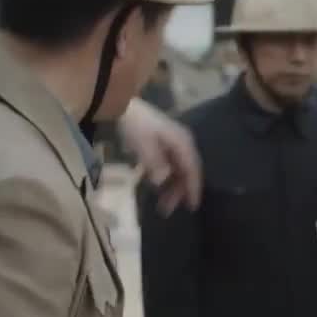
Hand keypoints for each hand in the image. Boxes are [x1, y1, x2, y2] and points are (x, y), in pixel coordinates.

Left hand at [118, 98, 201, 214]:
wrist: (123, 106)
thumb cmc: (136, 125)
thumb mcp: (143, 145)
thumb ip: (154, 163)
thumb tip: (161, 181)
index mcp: (183, 143)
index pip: (192, 169)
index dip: (193, 188)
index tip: (192, 207)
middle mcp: (183, 144)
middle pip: (186, 172)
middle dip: (179, 192)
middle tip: (167, 210)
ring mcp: (174, 144)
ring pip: (178, 170)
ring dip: (171, 187)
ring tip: (160, 204)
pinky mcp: (164, 145)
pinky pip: (170, 166)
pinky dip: (165, 178)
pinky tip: (155, 187)